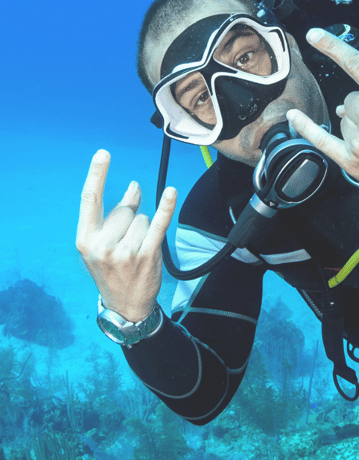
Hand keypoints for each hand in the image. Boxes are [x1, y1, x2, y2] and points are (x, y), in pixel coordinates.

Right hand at [76, 150, 176, 321]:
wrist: (125, 306)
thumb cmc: (112, 271)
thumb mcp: (101, 245)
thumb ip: (113, 216)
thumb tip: (134, 186)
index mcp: (85, 240)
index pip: (89, 199)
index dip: (97, 174)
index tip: (103, 153)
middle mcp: (103, 245)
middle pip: (124, 209)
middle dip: (130, 217)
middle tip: (127, 241)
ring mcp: (125, 251)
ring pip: (142, 218)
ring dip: (143, 229)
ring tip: (136, 251)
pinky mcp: (147, 255)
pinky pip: (159, 224)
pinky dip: (166, 207)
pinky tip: (171, 192)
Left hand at [286, 28, 358, 212]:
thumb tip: (347, 105)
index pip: (355, 63)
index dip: (331, 46)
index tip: (315, 35)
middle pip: (349, 99)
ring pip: (343, 120)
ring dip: (356, 126)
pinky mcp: (352, 161)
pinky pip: (321, 140)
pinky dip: (306, 128)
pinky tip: (295, 117)